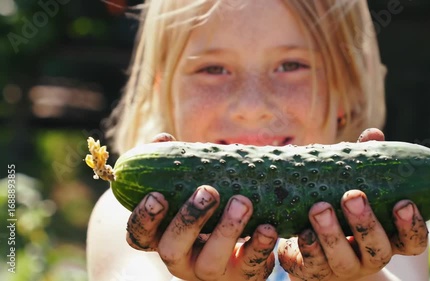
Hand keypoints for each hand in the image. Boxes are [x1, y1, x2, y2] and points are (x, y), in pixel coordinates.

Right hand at [125, 133, 276, 280]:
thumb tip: (161, 138)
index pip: (139, 236)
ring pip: (210, 263)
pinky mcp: (241, 277)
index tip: (157, 195)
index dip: (144, 219)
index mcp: (163, 237)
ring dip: (226, 230)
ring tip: (242, 201)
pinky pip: (249, 267)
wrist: (244, 245)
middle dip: (188, 220)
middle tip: (208, 192)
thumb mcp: (190, 187)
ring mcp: (211, 272)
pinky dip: (259, 246)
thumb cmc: (208, 210)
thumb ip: (175, 164)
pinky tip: (268, 226)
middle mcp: (182, 260)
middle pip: (172, 249)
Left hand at [278, 128, 428, 280]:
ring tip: (319, 208)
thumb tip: (373, 134)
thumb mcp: (358, 184)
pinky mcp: (316, 273)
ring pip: (343, 260)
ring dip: (331, 234)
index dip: (411, 226)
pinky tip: (301, 232)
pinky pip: (312, 267)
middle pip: (378, 250)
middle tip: (352, 196)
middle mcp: (370, 257)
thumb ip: (367, 162)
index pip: (413, 241)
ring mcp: (343, 268)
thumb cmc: (344, 209)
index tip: (403, 203)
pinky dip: (307, 249)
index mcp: (389, 238)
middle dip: (365, 223)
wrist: (316, 247)